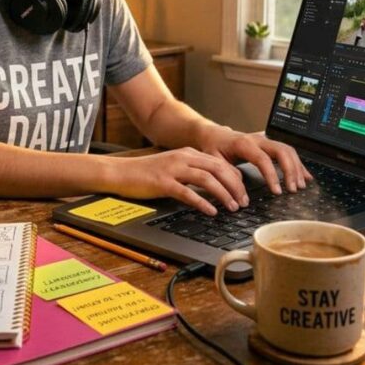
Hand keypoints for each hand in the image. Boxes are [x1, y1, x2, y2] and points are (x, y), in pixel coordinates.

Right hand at [110, 148, 248, 215]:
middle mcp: (183, 158)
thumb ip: (192, 171)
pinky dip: (202, 202)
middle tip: (244, 202)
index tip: (244, 191)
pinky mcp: (163, 183)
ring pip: (207, 179)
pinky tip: (211, 211)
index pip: (220, 162)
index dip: (235, 177)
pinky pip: (187, 193)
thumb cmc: (146, 173)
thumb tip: (213, 185)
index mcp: (188, 153)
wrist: (121, 172)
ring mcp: (173, 169)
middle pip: (218, 169)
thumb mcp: (173, 166)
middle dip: (235, 186)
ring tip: (232, 207)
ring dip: (223, 194)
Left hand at [198, 128, 312, 194]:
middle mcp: (258, 140)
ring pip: (288, 150)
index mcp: (244, 143)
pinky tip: (305, 175)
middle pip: (282, 151)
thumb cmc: (213, 147)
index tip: (276, 191)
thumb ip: (226, 174)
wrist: (214, 135)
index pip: (263, 159)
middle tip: (293, 189)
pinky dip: (298, 164)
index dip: (272, 175)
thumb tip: (241, 191)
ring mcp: (265, 141)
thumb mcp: (214, 161)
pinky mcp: (269, 145)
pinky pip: (288, 152)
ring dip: (296, 168)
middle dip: (291, 170)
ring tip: (300, 186)